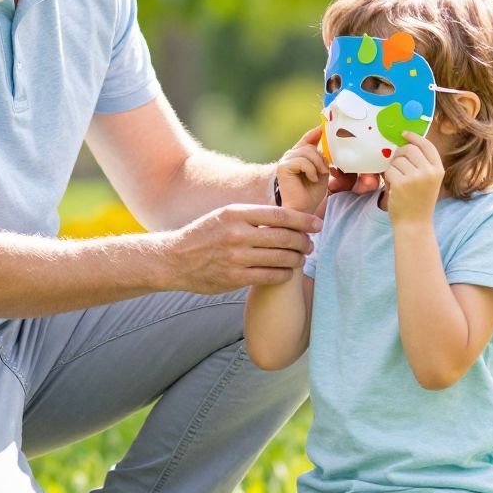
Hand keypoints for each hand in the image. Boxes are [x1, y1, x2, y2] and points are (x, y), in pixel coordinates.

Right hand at [161, 204, 322, 294]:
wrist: (174, 260)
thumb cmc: (205, 235)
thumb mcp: (224, 216)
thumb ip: (252, 216)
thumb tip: (286, 216)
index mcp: (236, 214)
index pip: (280, 214)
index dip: (303, 220)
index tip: (317, 224)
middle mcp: (237, 234)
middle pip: (284, 237)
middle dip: (304, 241)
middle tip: (311, 243)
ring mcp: (236, 258)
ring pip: (281, 258)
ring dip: (297, 258)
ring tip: (301, 257)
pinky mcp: (234, 278)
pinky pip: (270, 276)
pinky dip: (284, 274)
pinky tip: (287, 271)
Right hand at [275, 126, 331, 214]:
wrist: (303, 210)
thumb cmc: (312, 193)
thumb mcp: (322, 171)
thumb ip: (322, 157)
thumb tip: (326, 141)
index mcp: (298, 156)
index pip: (308, 138)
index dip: (316, 132)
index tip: (325, 127)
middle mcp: (290, 156)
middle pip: (310, 146)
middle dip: (321, 159)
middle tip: (325, 172)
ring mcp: (285, 160)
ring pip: (307, 152)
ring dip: (317, 165)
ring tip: (318, 177)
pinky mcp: (283, 167)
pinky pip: (302, 161)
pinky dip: (310, 170)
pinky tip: (311, 179)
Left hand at [384, 131, 444, 224]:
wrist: (414, 224)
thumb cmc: (419, 202)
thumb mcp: (428, 181)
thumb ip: (422, 164)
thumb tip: (406, 143)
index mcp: (438, 170)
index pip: (427, 145)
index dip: (415, 137)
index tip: (405, 134)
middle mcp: (429, 172)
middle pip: (409, 149)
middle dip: (398, 153)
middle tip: (395, 163)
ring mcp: (415, 177)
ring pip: (397, 160)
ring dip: (393, 168)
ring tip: (398, 182)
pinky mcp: (401, 183)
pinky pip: (389, 171)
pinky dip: (388, 178)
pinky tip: (394, 188)